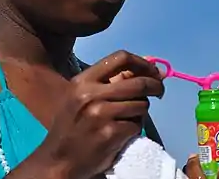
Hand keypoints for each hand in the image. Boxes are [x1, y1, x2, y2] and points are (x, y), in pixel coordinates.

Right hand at [38, 51, 164, 178]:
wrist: (58, 160)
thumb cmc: (70, 127)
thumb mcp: (79, 97)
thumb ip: (105, 84)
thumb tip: (142, 71)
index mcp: (83, 81)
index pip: (120, 57)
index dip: (142, 62)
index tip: (152, 71)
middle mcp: (91, 94)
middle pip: (138, 82)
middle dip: (155, 85)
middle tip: (160, 91)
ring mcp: (102, 113)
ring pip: (141, 105)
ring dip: (141, 112)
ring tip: (129, 118)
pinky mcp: (111, 133)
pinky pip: (136, 125)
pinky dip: (134, 129)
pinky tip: (122, 133)